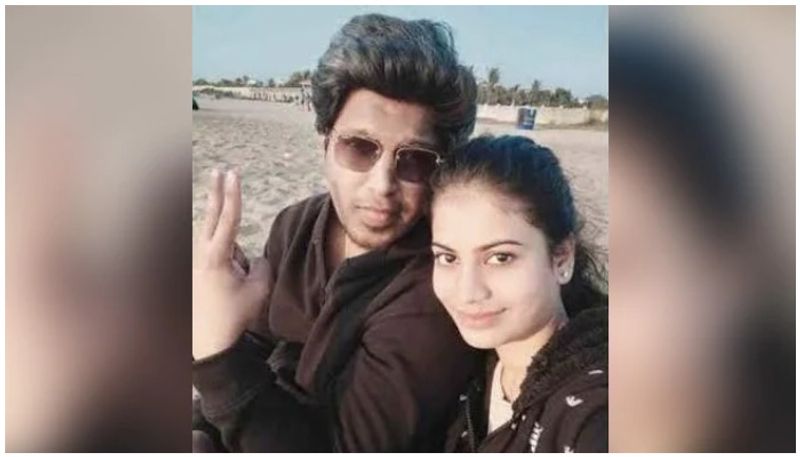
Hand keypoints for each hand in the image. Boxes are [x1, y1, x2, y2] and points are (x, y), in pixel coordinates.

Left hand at [193, 169, 271, 359]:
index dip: (233, 195)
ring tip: (236, 286)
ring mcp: (196, 263)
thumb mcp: (258, 289)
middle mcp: (202, 255)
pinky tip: (227, 290)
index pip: (229, 218)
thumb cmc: (235, 315)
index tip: (233, 174)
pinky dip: (227, 265)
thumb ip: (261, 265)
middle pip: (213, 217)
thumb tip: (254, 258)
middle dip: (218, 193)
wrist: (210, 342)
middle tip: (220, 171)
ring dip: (233, 257)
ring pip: (219, 244)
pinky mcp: (196, 272)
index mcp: (217, 256)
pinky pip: (216, 258)